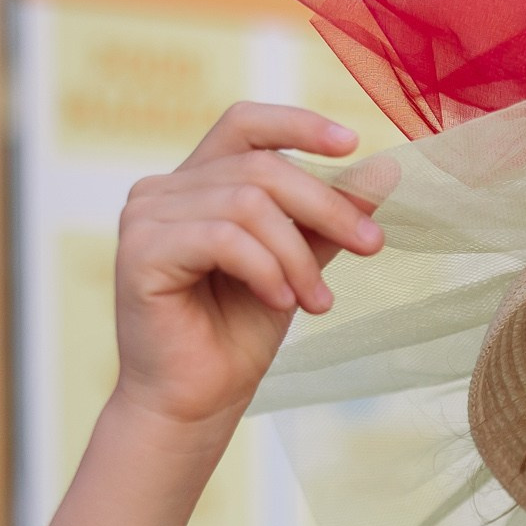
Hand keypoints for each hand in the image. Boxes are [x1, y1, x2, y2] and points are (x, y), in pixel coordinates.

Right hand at [110, 103, 395, 428]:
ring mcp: (145, 217)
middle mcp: (163, 190)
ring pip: (248, 203)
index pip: (245, 125)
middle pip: (262, 167)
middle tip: (371, 245)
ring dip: (297, 255)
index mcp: (198, 182)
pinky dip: (265, 269)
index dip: (298, 124)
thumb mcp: (298, 263)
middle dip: (327, 207)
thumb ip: (327, 217)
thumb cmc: (238, 333)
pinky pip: (223, 237)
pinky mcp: (140, 251)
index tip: (352, 144)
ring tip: (317, 301)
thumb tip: (385, 171)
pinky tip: (281, 302)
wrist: (198, 400)